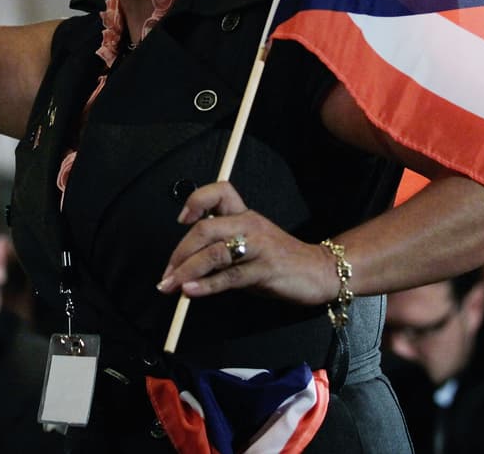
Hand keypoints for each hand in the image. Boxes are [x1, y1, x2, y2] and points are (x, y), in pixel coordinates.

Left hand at [156, 181, 338, 305]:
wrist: (317, 271)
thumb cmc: (279, 259)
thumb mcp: (250, 244)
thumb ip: (222, 247)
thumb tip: (185, 266)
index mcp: (245, 215)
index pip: (219, 192)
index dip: (196, 201)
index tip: (182, 221)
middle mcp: (250, 224)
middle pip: (205, 230)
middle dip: (180, 253)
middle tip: (166, 273)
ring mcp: (258, 246)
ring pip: (214, 254)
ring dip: (186, 271)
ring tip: (170, 286)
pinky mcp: (265, 269)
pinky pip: (229, 276)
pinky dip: (206, 285)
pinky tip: (191, 291)